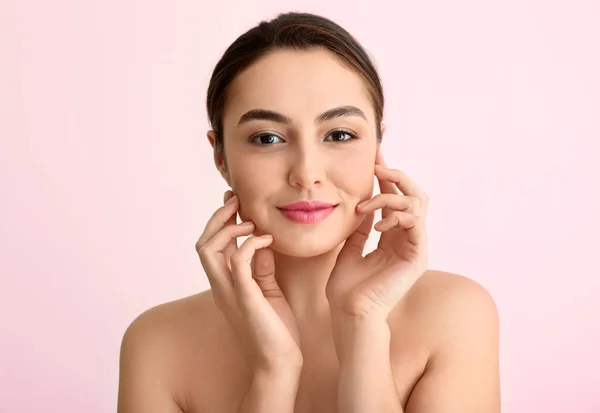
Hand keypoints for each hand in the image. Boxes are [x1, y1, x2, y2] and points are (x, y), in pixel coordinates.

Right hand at [195, 191, 301, 371]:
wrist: (279, 361)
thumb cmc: (275, 329)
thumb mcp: (267, 290)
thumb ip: (260, 267)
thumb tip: (261, 241)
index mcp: (225, 284)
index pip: (211, 246)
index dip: (218, 221)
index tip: (233, 201)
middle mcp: (221, 286)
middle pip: (203, 243)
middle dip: (217, 217)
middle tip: (236, 201)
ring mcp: (229, 292)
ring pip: (208, 249)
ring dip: (229, 228)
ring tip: (251, 223)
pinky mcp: (244, 297)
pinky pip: (237, 261)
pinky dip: (249, 244)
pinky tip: (266, 240)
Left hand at [326, 151, 428, 320]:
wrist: (349, 313)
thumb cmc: (346, 287)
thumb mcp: (350, 248)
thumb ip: (360, 227)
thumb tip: (362, 203)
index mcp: (392, 236)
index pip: (395, 197)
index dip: (387, 174)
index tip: (375, 154)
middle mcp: (407, 238)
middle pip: (413, 194)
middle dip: (396, 174)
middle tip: (376, 166)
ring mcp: (414, 246)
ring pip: (418, 203)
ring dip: (389, 196)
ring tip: (365, 205)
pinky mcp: (417, 256)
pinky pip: (416, 223)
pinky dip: (396, 216)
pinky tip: (377, 224)